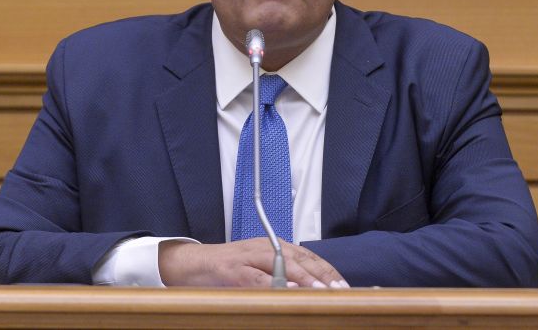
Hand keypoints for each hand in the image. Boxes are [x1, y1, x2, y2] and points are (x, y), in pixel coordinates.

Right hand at [158, 237, 347, 287]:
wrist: (193, 264)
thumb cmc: (228, 269)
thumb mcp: (260, 268)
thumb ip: (283, 274)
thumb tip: (313, 291)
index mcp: (275, 246)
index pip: (310, 257)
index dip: (328, 272)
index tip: (344, 286)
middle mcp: (266, 247)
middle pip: (302, 259)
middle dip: (323, 276)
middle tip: (340, 290)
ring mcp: (250, 257)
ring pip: (283, 265)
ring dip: (304, 279)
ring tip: (322, 291)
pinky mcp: (234, 269)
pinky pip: (257, 277)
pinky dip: (273, 283)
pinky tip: (286, 290)